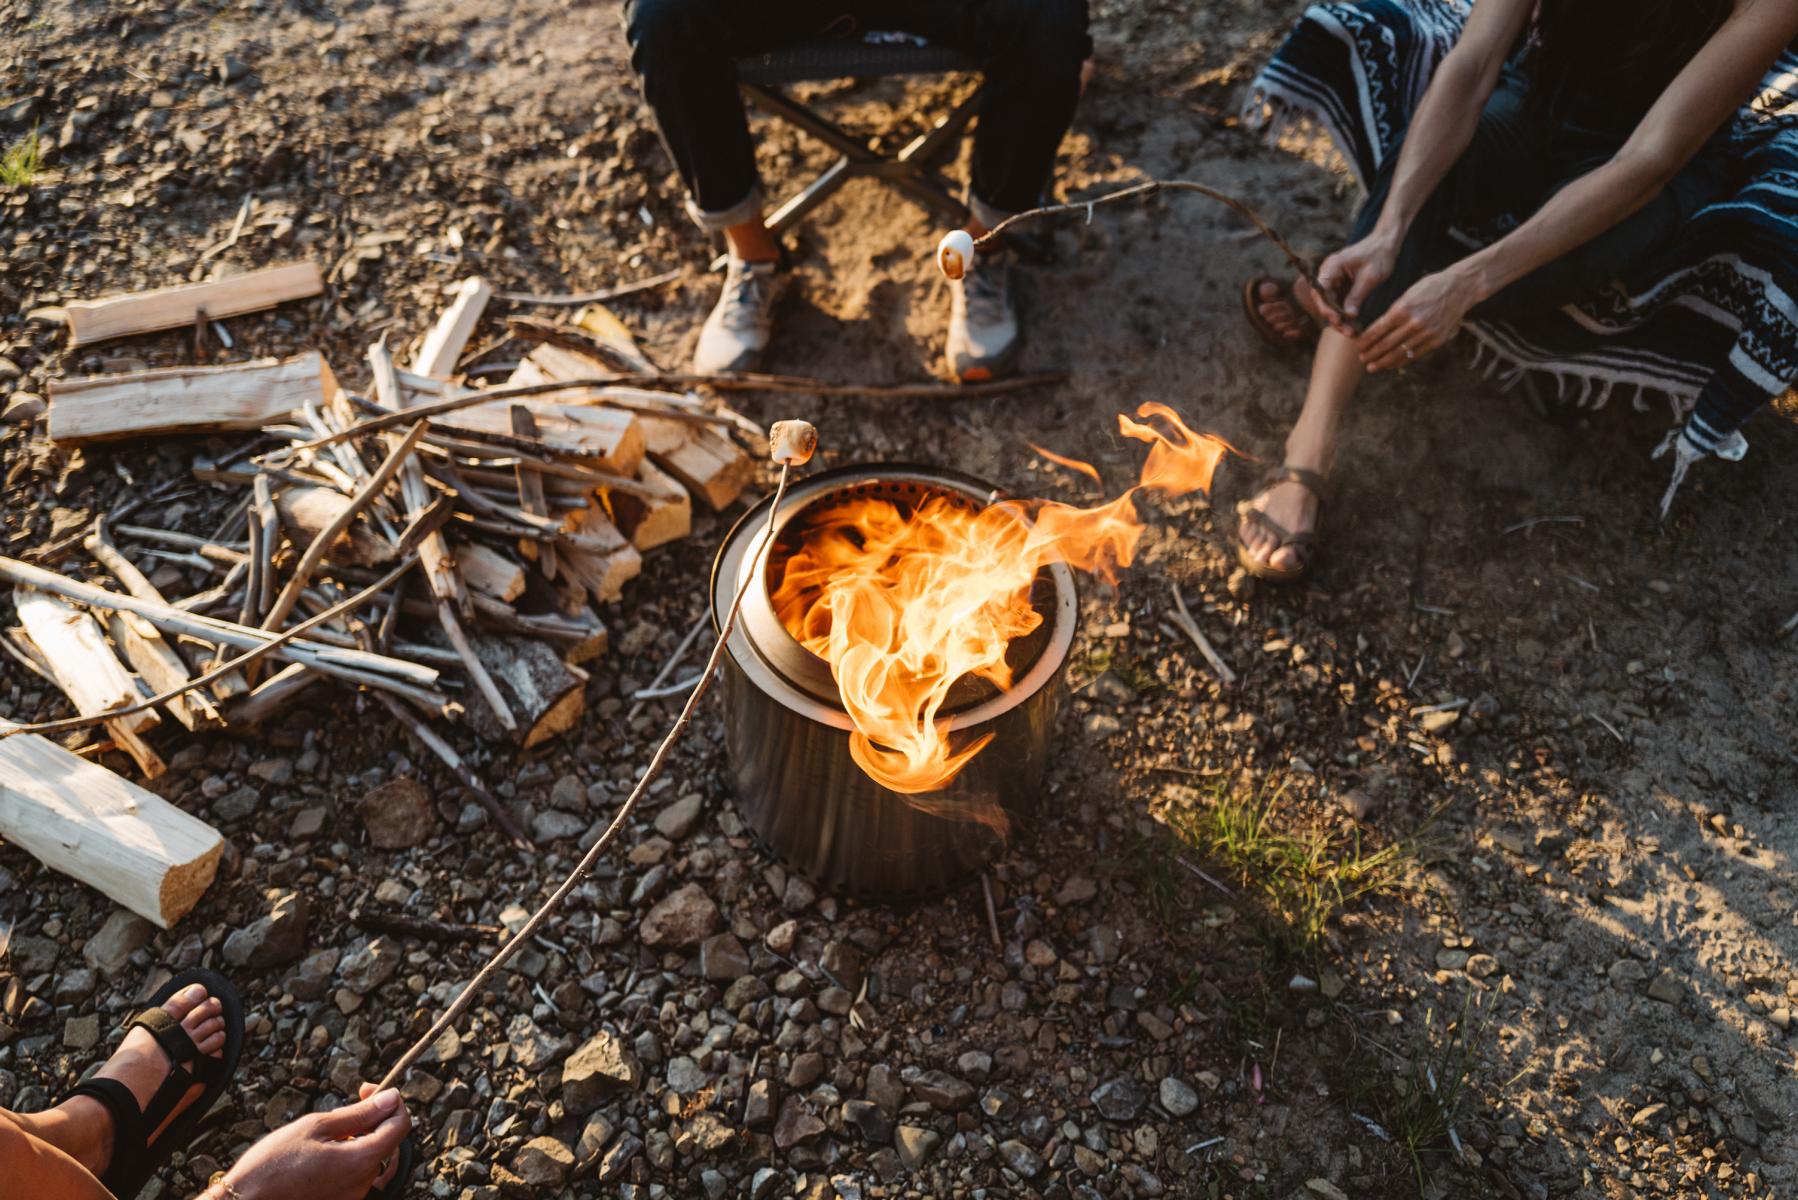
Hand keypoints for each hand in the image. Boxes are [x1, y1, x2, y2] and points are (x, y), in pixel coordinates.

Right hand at [218, 1086, 409, 1199]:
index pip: (401, 1126)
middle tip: (341, 1107)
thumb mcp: (316, 1126)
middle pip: (385, 1140)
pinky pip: (353, 1173)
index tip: (367, 1090)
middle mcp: (363, 1184)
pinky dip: (345, 1156)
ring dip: (355, 1137)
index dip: (391, 1102)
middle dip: (370, 1118)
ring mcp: (351, 1197)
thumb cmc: (273, 1163)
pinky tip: (318, 1152)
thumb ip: (360, 1113)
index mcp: (362, 1162)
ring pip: (368, 1156)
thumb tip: (392, 1098)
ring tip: (321, 1132)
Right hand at [1315, 228, 1401, 330]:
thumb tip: (1348, 316)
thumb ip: (1356, 296)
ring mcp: (1335, 279)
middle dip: (1334, 317)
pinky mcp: (1343, 284)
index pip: (1320, 290)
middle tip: (1346, 332)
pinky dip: (1346, 312)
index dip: (1326, 307)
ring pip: (1332, 303)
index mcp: (1331, 267)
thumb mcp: (1369, 278)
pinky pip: (1340, 301)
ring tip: (1352, 333)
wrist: (1387, 242)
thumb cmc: (1379, 254)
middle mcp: (1329, 273)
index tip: (1337, 320)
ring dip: (1340, 318)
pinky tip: (1355, 324)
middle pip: (1324, 300)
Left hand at [1356, 266, 1481, 372]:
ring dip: (1383, 362)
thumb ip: (1394, 312)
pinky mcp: (1437, 340)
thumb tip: (1377, 330)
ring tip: (1372, 367)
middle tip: (1361, 359)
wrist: (1460, 287)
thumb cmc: (1431, 287)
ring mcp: (1426, 333)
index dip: (1366, 341)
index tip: (1357, 346)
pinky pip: (1415, 354)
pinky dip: (1401, 361)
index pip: (1378, 330)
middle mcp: (1414, 323)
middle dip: (1371, 354)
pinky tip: (1391, 365)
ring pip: (1400, 353)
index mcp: (1403, 309)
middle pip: (1386, 344)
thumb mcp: (1408, 294)